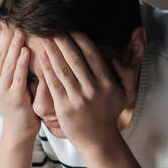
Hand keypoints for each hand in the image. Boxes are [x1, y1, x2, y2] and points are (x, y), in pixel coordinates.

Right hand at [0, 25, 39, 140]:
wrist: (20, 128)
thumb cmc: (24, 101)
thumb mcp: (18, 78)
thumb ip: (18, 61)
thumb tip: (26, 38)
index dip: (3, 30)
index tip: (10, 13)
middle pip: (1, 50)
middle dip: (7, 33)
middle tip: (13, 15)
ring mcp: (2, 87)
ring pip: (7, 61)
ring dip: (13, 44)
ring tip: (19, 29)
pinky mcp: (13, 96)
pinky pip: (17, 76)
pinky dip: (20, 63)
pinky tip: (25, 51)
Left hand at [39, 33, 135, 148]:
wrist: (98, 139)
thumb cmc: (110, 113)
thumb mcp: (126, 93)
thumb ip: (126, 74)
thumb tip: (115, 58)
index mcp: (108, 83)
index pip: (93, 56)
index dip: (81, 40)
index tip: (71, 30)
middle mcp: (94, 89)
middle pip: (75, 59)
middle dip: (63, 42)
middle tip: (53, 29)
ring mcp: (78, 98)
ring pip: (63, 69)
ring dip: (53, 51)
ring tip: (45, 38)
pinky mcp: (65, 107)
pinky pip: (54, 84)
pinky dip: (47, 69)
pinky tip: (42, 57)